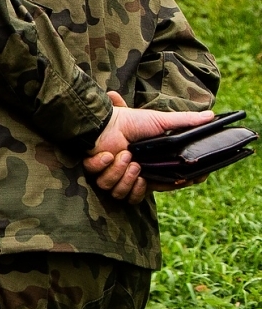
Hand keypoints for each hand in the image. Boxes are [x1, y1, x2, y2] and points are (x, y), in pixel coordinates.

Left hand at [82, 91, 213, 202]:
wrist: (105, 118)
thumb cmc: (131, 120)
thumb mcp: (161, 121)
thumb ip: (185, 121)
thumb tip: (211, 115)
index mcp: (147, 167)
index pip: (163, 186)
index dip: (171, 185)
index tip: (183, 180)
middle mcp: (130, 173)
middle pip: (137, 193)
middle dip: (135, 180)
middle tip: (137, 164)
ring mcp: (112, 174)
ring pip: (118, 191)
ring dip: (121, 172)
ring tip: (124, 155)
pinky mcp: (96, 172)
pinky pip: (103, 183)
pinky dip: (105, 167)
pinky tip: (108, 155)